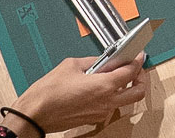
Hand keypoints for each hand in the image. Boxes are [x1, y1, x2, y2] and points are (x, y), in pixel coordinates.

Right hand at [12, 54, 147, 134]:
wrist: (34, 115)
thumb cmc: (47, 93)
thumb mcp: (71, 65)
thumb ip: (93, 61)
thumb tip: (103, 60)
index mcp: (105, 86)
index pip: (132, 71)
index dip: (138, 60)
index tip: (139, 54)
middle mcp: (107, 102)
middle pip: (138, 92)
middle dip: (141, 78)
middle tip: (135, 68)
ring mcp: (101, 113)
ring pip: (124, 100)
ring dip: (123, 87)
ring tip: (113, 76)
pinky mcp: (93, 119)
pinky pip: (109, 107)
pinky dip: (109, 96)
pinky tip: (98, 88)